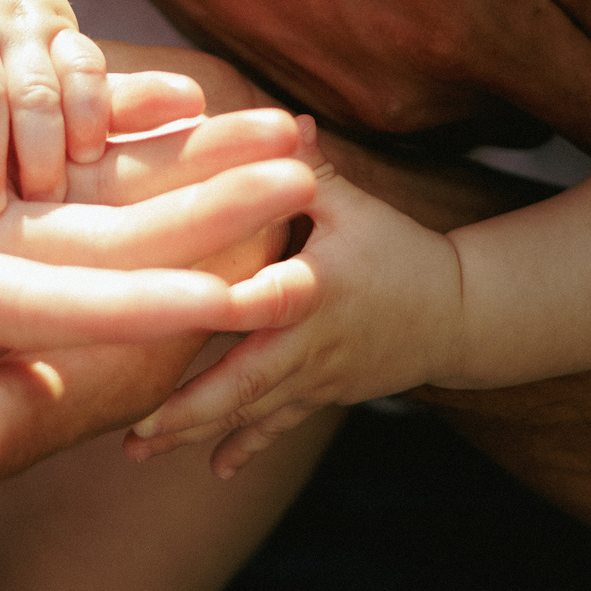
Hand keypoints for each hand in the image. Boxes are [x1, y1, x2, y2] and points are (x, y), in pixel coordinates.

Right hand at [0, 0, 108, 216]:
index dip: (93, 122)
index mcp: (55, 34)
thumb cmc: (14, 5)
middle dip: (46, 153)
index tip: (91, 172)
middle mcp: (12, 30)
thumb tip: (198, 104)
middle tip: (45, 210)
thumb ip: (110, 81)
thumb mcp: (62, 32)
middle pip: (40, 94)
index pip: (86, 77)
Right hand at [0, 0, 313, 349]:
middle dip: (206, 238)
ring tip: (293, 150)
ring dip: (182, 173)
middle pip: (94, 255)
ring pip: (80, 185)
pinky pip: (30, 114)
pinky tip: (190, 93)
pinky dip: (108, 104)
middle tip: (327, 225)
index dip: (147, 310)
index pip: (42, 314)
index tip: (252, 300)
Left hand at [127, 167, 457, 476]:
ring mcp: (318, 375)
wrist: (458, 314)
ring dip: (196, 432)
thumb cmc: (399, 248)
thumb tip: (282, 120)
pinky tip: (215, 470)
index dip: (230, 307)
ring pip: (252, 412)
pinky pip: (279, 425)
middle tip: (133, 429)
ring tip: (139, 451)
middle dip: (188, 408)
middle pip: (247, 380)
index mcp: (317, 285)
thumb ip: (311, 168)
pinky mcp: (323, 394)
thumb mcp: (357, 205)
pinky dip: (247, 447)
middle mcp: (314, 339)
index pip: (272, 296)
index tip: (175, 314)